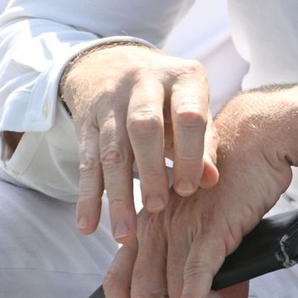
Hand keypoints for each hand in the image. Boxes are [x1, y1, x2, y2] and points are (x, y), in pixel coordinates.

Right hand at [60, 45, 217, 243]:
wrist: (114, 63)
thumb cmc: (169, 96)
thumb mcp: (192, 107)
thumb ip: (204, 143)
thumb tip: (211, 181)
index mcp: (183, 77)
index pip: (188, 115)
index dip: (189, 153)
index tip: (189, 189)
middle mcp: (145, 82)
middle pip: (144, 127)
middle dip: (151, 170)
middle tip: (158, 208)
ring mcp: (111, 100)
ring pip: (112, 149)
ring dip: (117, 194)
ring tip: (124, 234)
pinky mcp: (86, 120)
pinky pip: (85, 161)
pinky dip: (87, 195)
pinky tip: (88, 224)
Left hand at [103, 88, 297, 297]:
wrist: (261, 137)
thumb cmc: (236, 172)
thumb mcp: (206, 214)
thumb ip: (202, 256)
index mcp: (149, 220)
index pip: (116, 282)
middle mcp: (157, 224)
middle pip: (145, 297)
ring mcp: (181, 225)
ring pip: (174, 294)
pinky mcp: (211, 227)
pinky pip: (197, 276)